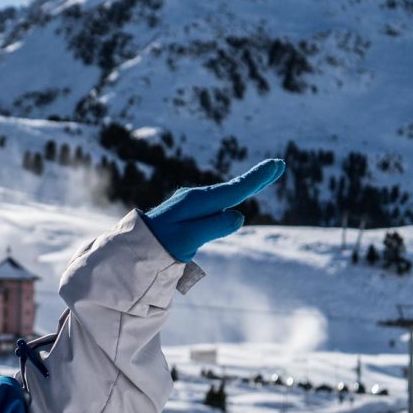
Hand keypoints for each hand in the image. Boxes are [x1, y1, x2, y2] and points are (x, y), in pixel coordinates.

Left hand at [141, 159, 284, 261]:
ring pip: (225, 194)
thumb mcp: (188, 238)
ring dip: (245, 184)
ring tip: (265, 176)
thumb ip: (213, 226)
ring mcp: (191, 205)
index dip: (257, 178)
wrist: (133, 247)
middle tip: (279, 165)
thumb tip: (239, 216)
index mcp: (198, 202)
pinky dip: (231, 195)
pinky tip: (236, 195)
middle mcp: (195, 199)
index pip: (235, 189)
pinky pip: (216, 202)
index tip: (277, 164)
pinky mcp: (187, 213)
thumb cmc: (160, 244)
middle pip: (233, 188)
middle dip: (256, 178)